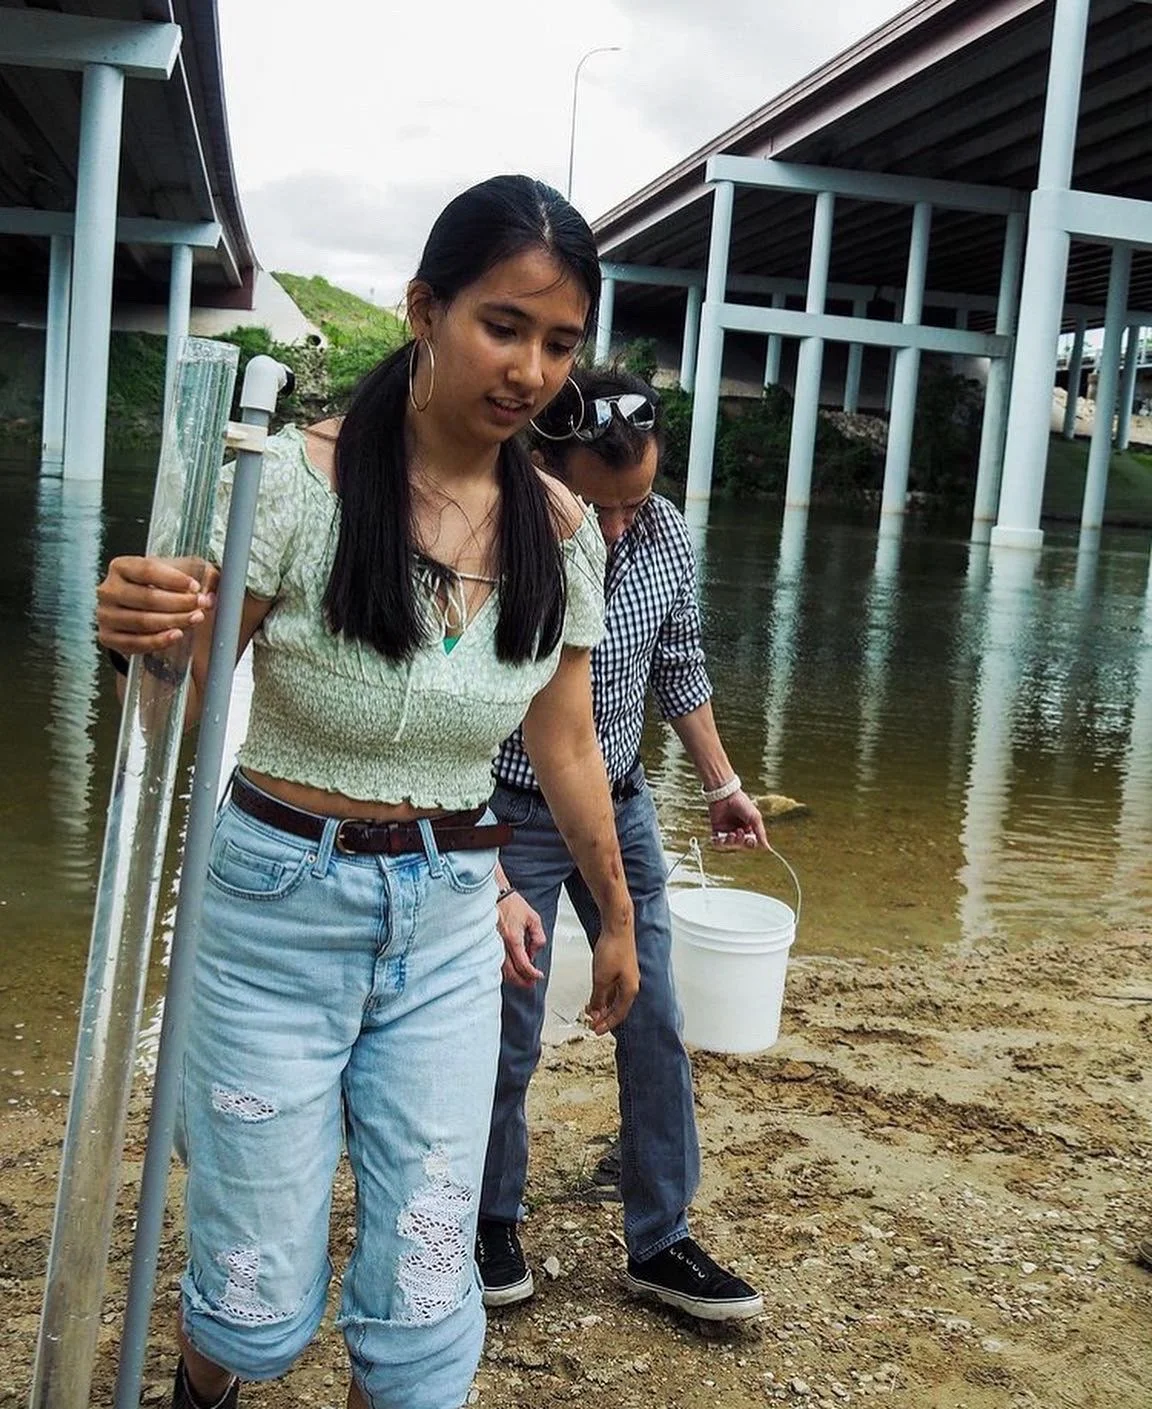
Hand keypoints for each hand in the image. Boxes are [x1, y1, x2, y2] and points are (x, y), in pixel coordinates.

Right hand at [97, 556, 216, 654]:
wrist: (141, 610)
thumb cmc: (162, 587)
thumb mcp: (179, 572)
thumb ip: (199, 572)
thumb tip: (215, 582)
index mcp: (121, 566)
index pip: (148, 569)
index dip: (175, 579)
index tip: (196, 586)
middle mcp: (108, 589)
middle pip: (147, 597)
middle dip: (179, 603)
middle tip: (202, 605)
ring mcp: (105, 615)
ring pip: (143, 621)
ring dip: (173, 621)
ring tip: (195, 618)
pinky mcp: (108, 637)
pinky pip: (135, 643)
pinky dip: (158, 641)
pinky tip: (177, 635)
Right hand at [497, 891, 547, 988]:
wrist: (494, 894)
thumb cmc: (512, 904)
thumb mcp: (533, 918)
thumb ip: (538, 937)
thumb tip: (534, 952)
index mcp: (513, 939)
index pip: (524, 965)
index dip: (533, 974)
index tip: (539, 975)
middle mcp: (501, 945)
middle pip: (511, 973)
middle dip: (523, 982)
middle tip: (531, 984)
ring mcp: (492, 946)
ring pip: (502, 971)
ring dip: (513, 978)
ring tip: (522, 980)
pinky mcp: (488, 944)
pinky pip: (495, 963)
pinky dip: (504, 971)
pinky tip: (510, 971)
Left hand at [586, 925, 638, 1035]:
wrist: (617, 928)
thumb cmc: (614, 949)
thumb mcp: (601, 978)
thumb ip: (598, 997)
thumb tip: (595, 1011)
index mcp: (630, 990)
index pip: (619, 1014)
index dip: (607, 1024)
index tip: (596, 1031)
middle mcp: (631, 984)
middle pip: (618, 1007)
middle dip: (604, 1016)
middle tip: (592, 1023)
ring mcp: (626, 976)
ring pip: (614, 997)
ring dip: (603, 1005)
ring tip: (590, 1010)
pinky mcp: (621, 968)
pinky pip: (613, 987)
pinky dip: (604, 994)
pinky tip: (595, 995)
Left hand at [709, 789, 768, 848]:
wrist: (726, 795)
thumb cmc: (742, 804)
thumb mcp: (755, 818)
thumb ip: (760, 833)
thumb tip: (767, 847)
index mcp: (748, 828)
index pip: (750, 842)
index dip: (750, 844)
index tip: (750, 840)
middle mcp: (738, 830)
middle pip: (740, 845)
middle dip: (740, 842)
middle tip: (739, 832)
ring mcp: (727, 830)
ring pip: (729, 845)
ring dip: (730, 842)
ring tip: (731, 834)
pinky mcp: (717, 829)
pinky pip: (717, 842)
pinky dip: (718, 844)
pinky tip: (720, 839)